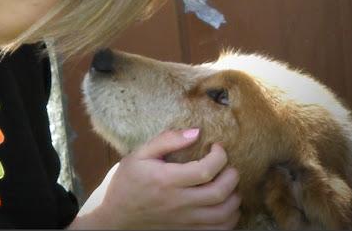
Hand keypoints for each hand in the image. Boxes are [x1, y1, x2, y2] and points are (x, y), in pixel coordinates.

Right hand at [68, 129, 240, 229]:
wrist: (116, 215)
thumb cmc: (127, 182)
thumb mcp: (140, 154)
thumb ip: (167, 140)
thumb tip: (196, 132)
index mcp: (167, 180)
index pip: (205, 171)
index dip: (219, 157)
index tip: (217, 148)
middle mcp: (179, 202)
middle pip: (220, 193)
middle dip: (232, 176)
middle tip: (228, 166)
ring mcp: (184, 220)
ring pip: (224, 215)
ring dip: (234, 198)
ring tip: (229, 185)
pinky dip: (229, 219)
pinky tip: (225, 206)